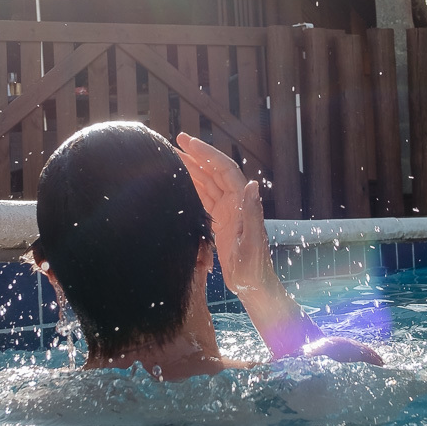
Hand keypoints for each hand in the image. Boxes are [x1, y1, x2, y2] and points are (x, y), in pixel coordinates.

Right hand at [176, 133, 274, 293]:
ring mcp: (227, 211)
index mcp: (242, 202)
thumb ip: (252, 213)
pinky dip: (193, 186)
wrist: (253, 284)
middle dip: (197, 155)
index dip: (207, 154)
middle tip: (176, 141)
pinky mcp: (220, 221)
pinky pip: (205, 198)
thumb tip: (253, 184)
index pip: (224, 169)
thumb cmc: (253, 267)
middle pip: (214, 171)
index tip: (188, 142)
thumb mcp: (251, 243)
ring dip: (193, 168)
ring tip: (172, 157)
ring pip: (208, 183)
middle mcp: (236, 202)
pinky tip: (180, 181)